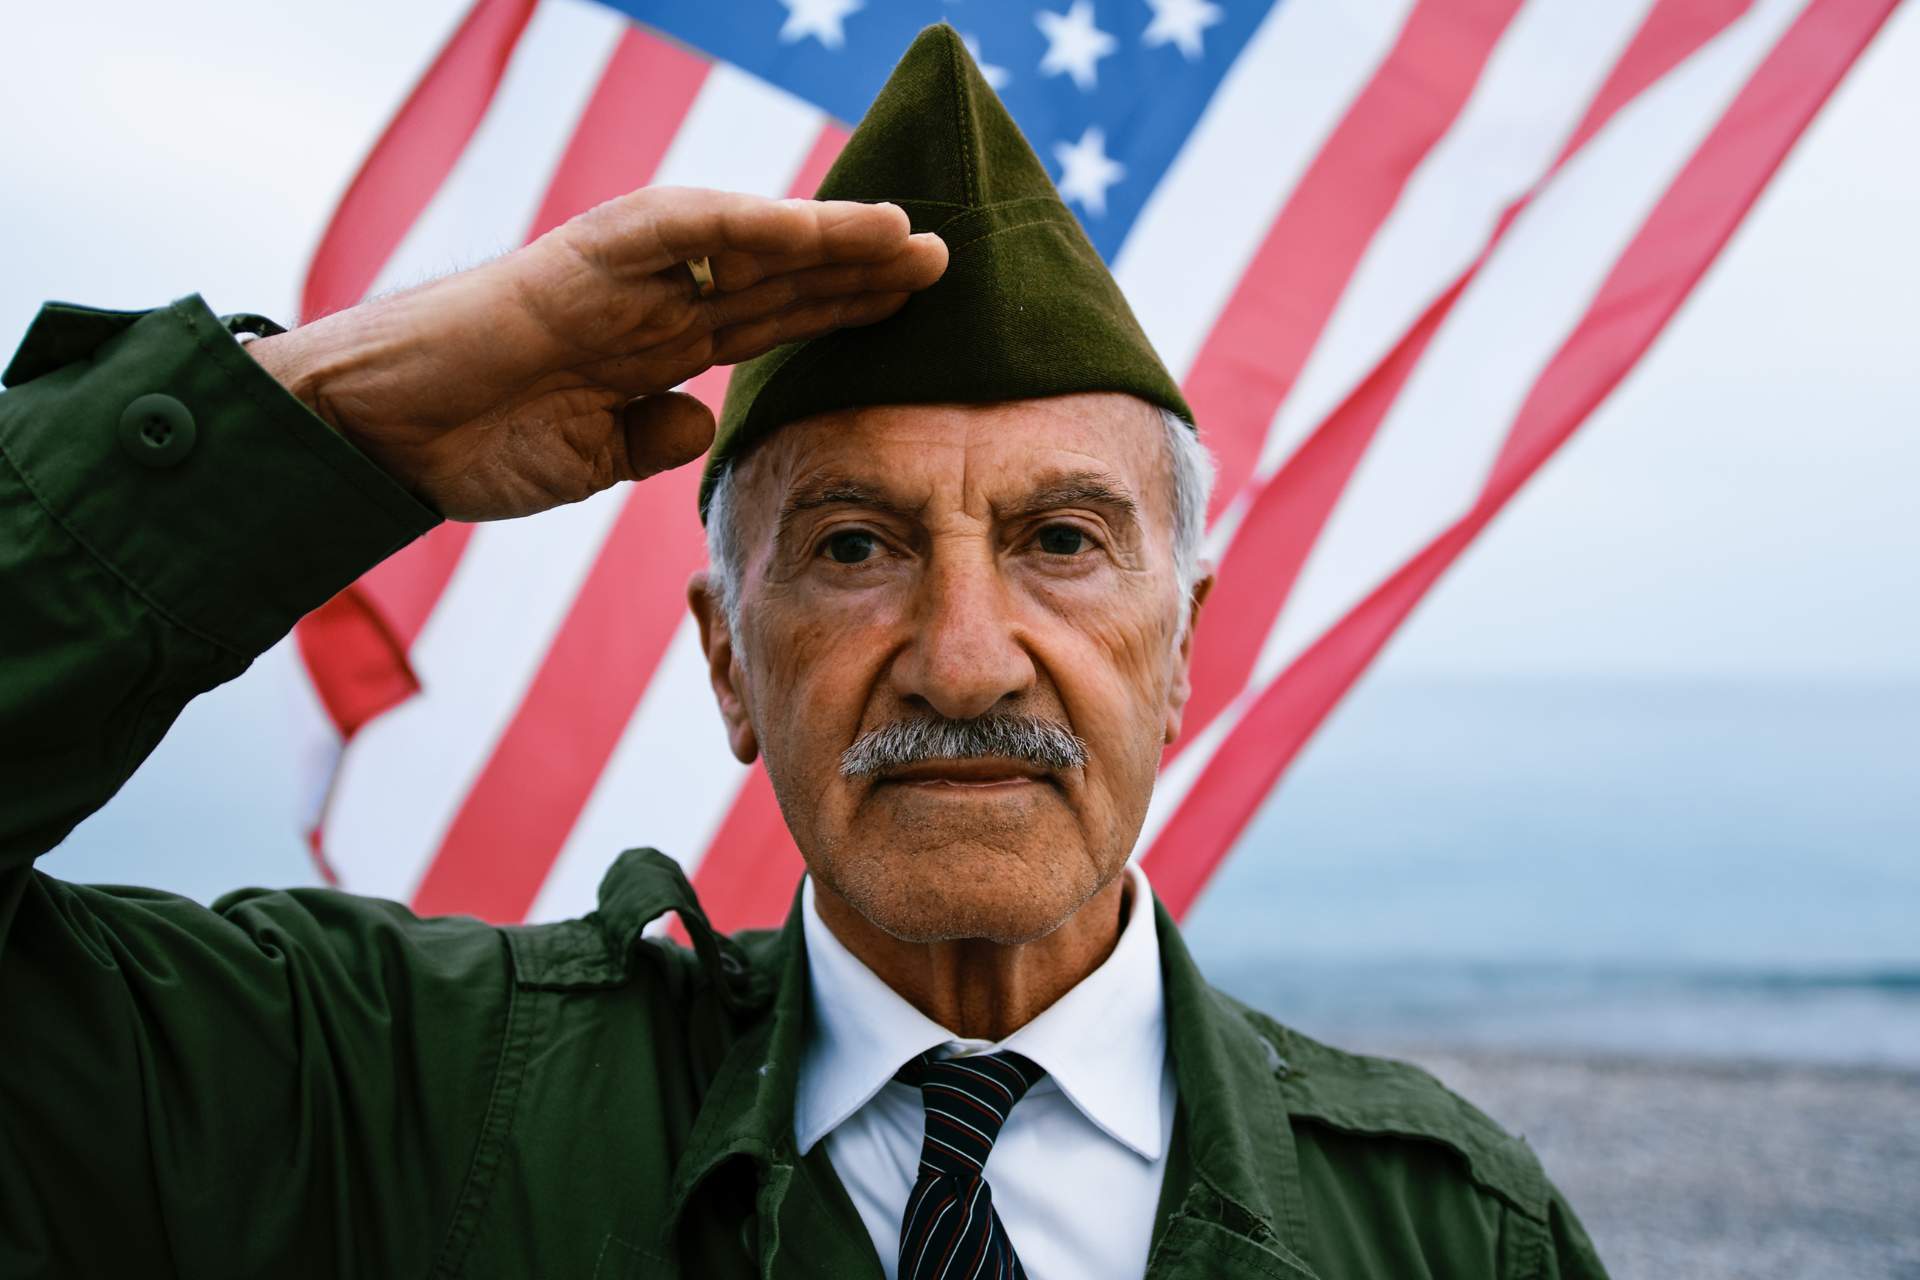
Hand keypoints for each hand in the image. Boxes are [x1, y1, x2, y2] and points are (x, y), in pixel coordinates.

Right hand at [251, 187, 946, 520]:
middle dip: (858, 271)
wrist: (381, 434)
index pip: (767, 322)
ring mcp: (619, 278)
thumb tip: (707, 420)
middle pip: (775, 277)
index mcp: (653, 350)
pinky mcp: (582, 261)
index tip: (912, 318)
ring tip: (906, 235)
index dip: (838, 315)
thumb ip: (651, 435)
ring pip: (743, 243)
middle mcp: (649, 303)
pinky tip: (811, 224)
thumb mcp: (588, 458)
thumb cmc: (472, 443)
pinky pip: (676, 231)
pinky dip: (744, 224)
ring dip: (826, 238)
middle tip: (943, 263)